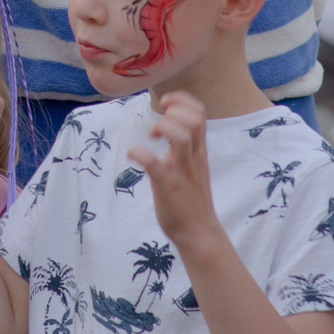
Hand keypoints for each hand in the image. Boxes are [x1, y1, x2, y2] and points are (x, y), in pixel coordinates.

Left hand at [130, 90, 226, 258]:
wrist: (199, 234)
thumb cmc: (192, 200)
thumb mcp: (194, 166)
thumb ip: (187, 147)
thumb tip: (171, 126)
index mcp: (198, 152)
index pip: (200, 114)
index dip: (182, 100)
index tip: (166, 102)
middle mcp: (193, 158)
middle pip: (194, 120)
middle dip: (175, 109)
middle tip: (158, 119)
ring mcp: (181, 172)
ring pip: (182, 137)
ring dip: (164, 127)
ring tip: (152, 134)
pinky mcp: (168, 186)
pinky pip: (155, 165)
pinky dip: (141, 154)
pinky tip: (133, 154)